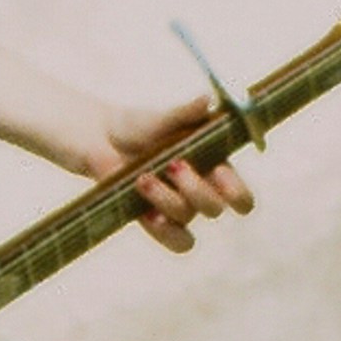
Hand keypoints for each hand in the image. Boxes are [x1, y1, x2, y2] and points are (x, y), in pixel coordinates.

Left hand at [99, 93, 252, 253]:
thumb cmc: (139, 126)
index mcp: (214, 166)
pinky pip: (173, 240)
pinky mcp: (154, 222)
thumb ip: (185, 113)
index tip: (220, 171)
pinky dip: (163, 231)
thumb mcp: (161, 117)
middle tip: (173, 164)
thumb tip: (206, 100)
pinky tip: (147, 214)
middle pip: (215, 208)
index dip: (236, 191)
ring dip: (167, 200)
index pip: (240, 194)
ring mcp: (177, 209)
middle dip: (195, 189)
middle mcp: (200, 191)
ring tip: (143, 178)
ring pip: (187, 218)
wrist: (100, 139)